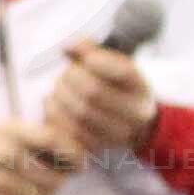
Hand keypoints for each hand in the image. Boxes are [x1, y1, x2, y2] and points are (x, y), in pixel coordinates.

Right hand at [0, 120, 79, 194]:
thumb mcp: (6, 131)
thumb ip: (41, 137)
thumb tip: (80, 157)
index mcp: (12, 131)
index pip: (58, 143)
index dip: (75, 157)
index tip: (76, 167)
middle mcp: (4, 153)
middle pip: (55, 180)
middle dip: (53, 186)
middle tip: (39, 185)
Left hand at [44, 40, 158, 159]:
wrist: (128, 125)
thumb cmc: (113, 89)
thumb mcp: (110, 66)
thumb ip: (90, 52)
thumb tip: (68, 46)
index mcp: (140, 88)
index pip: (121, 71)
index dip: (94, 60)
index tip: (83, 58)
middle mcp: (136, 113)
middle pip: (93, 91)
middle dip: (70, 78)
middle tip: (64, 75)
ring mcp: (118, 135)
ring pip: (79, 114)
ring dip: (59, 96)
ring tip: (57, 90)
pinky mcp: (97, 148)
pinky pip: (69, 132)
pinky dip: (54, 115)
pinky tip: (53, 105)